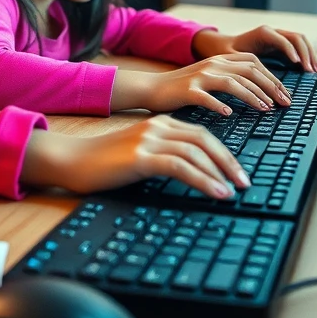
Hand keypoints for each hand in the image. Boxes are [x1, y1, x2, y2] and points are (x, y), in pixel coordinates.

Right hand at [20, 116, 248, 198]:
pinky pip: (182, 167)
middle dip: (229, 162)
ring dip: (220, 172)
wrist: (71, 160)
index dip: (223, 153)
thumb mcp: (139, 154)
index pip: (202, 135)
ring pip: (197, 152)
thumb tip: (192, 175)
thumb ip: (163, 157)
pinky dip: (204, 180)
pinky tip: (217, 193)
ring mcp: (149, 140)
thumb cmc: (103, 163)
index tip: (237, 173)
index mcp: (160, 124)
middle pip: (205, 140)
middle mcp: (158, 127)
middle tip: (245, 182)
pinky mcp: (141, 156)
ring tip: (235, 190)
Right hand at [111, 54, 292, 114]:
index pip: (253, 63)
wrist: (151, 88)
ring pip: (233, 83)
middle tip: (284, 103)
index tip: (285, 94)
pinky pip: (206, 97)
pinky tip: (229, 114)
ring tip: (265, 109)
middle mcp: (212, 65)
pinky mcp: (187, 90)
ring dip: (252, 96)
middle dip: (270, 87)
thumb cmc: (182, 89)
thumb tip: (258, 92)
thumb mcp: (208, 78)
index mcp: (219, 60)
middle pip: (248, 71)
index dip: (273, 77)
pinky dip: (219, 104)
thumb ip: (229, 80)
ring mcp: (199, 76)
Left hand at [192, 25, 316, 72]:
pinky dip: (306, 56)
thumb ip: (241, 65)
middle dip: (305, 53)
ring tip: (314, 71)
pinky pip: (299, 47)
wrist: (223, 46)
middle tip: (310, 71)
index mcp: (262, 33)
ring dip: (309, 54)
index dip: (291, 51)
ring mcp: (279, 37)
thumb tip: (252, 80)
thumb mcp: (231, 58)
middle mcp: (273, 32)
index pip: (282, 40)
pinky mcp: (281, 45)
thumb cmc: (226, 52)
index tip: (298, 64)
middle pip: (296, 38)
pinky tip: (310, 70)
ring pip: (300, 41)